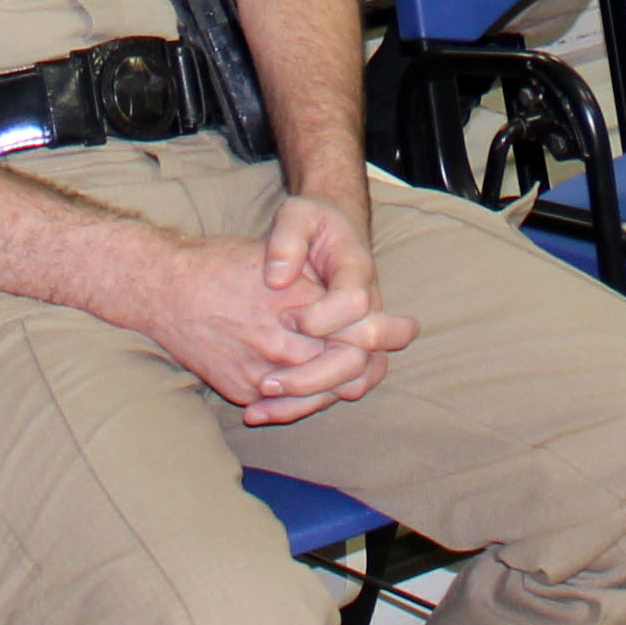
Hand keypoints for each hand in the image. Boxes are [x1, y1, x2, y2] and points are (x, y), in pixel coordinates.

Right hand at [135, 224, 402, 416]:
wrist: (164, 288)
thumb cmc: (221, 264)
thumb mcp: (275, 258)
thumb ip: (315, 284)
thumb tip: (360, 304)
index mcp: (294, 300)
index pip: (354, 327)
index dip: (382, 330)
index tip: (403, 327)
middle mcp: (281, 338)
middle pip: (342, 365)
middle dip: (364, 361)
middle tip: (377, 351)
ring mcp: (261, 369)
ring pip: (315, 391)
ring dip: (332, 383)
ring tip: (345, 374)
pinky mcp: (241, 387)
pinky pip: (282, 405)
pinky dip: (297, 400)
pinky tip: (304, 389)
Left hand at [239, 193, 412, 423]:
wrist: (333, 233)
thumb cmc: (313, 222)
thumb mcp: (298, 214)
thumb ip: (288, 239)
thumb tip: (277, 280)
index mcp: (358, 273)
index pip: (354, 304)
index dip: (320, 318)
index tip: (285, 318)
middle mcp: (368, 312)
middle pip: (361, 360)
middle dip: (314, 376)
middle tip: (267, 380)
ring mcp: (359, 338)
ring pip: (353, 384)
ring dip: (307, 402)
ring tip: (259, 406)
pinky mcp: (343, 354)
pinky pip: (334, 391)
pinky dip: (299, 406)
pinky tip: (257, 410)